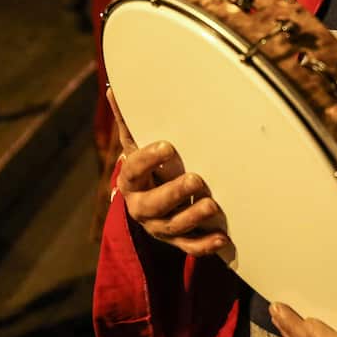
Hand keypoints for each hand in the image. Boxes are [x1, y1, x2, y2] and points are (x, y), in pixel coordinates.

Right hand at [107, 87, 230, 256]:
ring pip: (174, 227)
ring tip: (212, 206)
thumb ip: (129, 122)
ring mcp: (159, 226)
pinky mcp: (177, 240)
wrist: (146, 203)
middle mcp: (142, 207)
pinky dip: (206, 245)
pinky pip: (190, 247)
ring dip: (194, 217)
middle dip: (175, 192)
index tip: (168, 146)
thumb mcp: (136, 146)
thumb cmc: (146, 167)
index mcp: (131, 180)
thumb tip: (114, 89)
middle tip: (196, 179)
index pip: (134, 169)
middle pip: (155, 204)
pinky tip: (222, 238)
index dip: (148, 158)